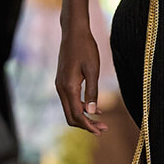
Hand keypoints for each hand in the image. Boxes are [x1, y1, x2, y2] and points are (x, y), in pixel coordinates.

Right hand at [55, 18, 107, 133]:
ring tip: (101, 121)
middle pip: (71, 116)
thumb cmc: (85, 48)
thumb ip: (92, 91)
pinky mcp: (62, 81)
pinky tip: (94, 108)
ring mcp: (60, 85)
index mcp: (68, 87)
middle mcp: (61, 88)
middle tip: (104, 128)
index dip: (88, 125)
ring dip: (84, 117)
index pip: (77, 114)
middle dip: (86, 125)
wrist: (73, 32)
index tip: (101, 131)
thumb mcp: (93, 70)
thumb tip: (92, 111)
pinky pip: (69, 100)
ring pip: (69, 109)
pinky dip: (80, 107)